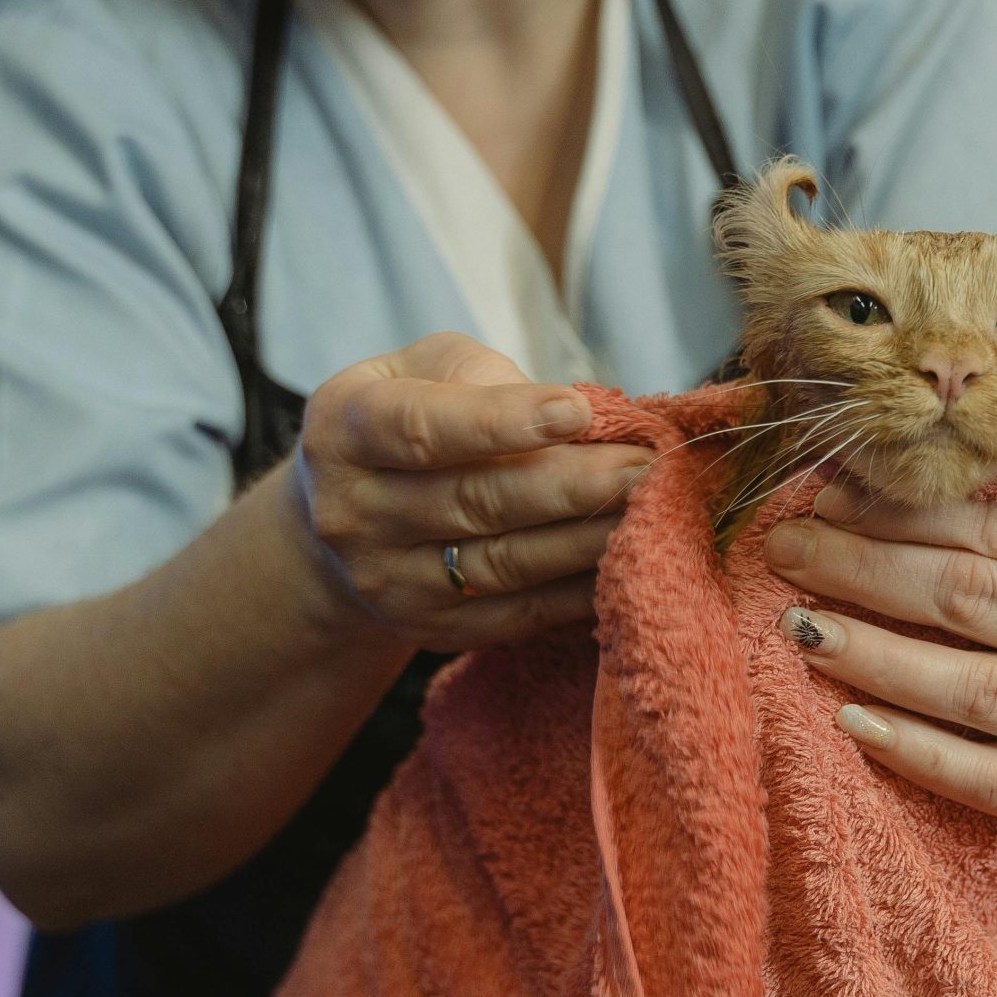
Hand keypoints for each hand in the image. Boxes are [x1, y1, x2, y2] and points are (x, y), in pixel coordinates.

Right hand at [285, 331, 650, 649]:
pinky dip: (579, 590)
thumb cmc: (410, 416)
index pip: (425, 429)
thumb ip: (482, 376)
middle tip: (646, 465)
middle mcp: (354, 513)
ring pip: (504, 565)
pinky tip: (629, 560)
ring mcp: (389, 581)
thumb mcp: (420, 368)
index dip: (502, 422)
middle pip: (476, 501)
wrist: (346, 516)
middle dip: (572, 484)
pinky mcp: (430, 629)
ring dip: (586, 539)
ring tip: (651, 510)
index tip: (578, 411)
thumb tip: (576, 415)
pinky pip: (518, 614)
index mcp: (346, 430)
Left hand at [761, 453, 996, 823]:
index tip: (827, 499)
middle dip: (863, 570)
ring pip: (972, 688)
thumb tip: (949, 415)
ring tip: (799, 628)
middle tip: (786, 552)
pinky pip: (989, 781)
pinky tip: (850, 722)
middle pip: (970, 596)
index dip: (902, 512)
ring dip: (874, 658)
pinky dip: (915, 754)